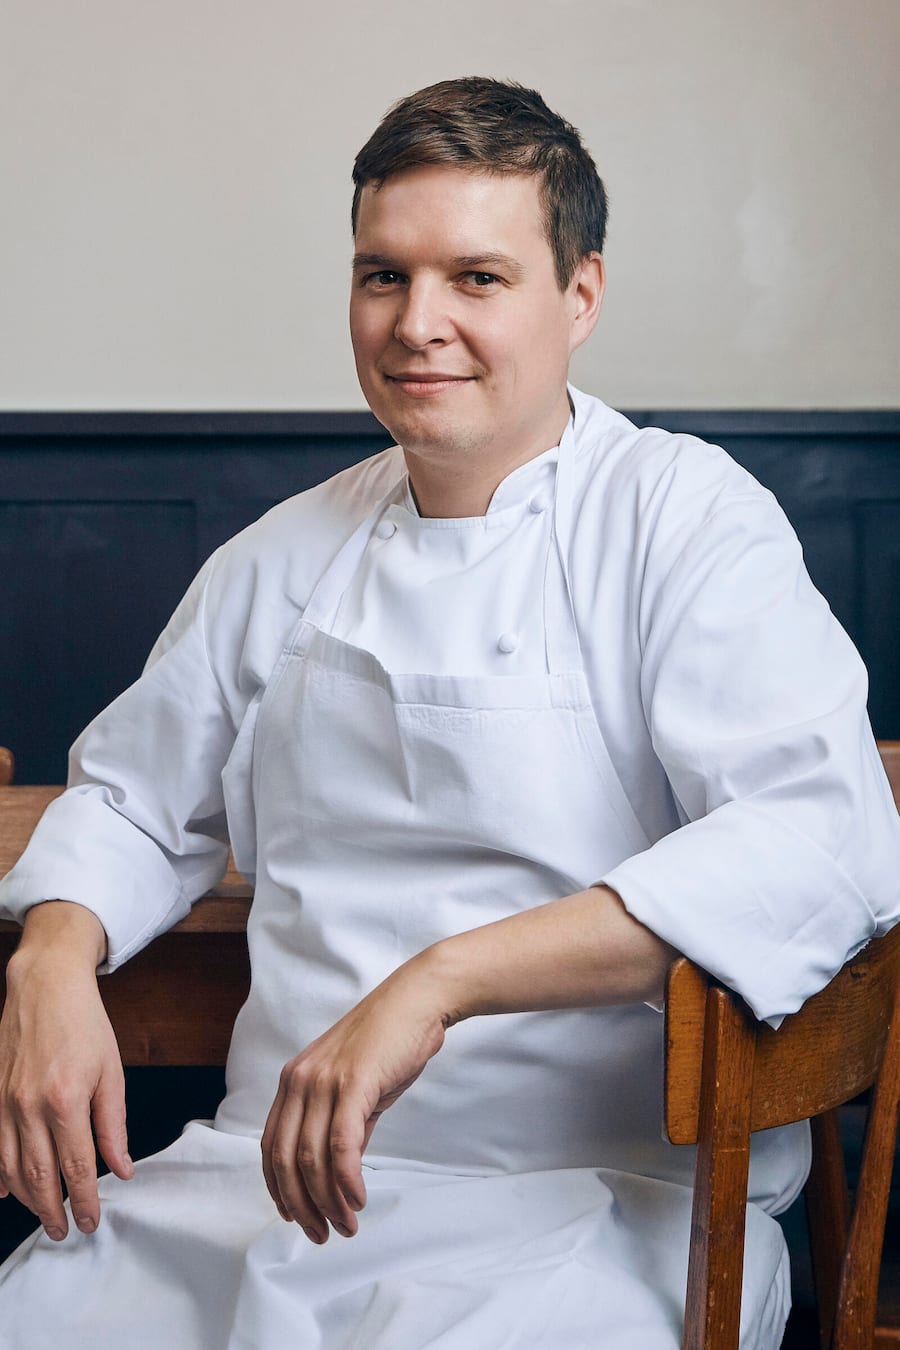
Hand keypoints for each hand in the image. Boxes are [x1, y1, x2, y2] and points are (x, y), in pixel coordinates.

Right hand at [0, 910, 132, 1239]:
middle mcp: (28, 1108)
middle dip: (52, 1211)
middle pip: (38, 1177)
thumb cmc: (84, 1023)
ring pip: (10, 1168)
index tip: (92, 1222)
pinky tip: (5, 1190)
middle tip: (66, 1231)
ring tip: (44, 1215)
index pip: (75, 1169)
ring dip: (27, 1199)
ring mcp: (3, 1103)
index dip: (84, 1201)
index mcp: (65, 1101)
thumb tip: (121, 1168)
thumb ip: (113, 1125)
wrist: (45, 984)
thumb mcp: (111, 1071)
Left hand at [261, 957, 446, 1243]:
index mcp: (294, 1080)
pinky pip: (341, 1146)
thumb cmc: (390, 1041)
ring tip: (346, 1225)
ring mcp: (324, 1082)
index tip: (296, 1217)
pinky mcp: (353, 1084)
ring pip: (311, 1160)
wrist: (417, 1000)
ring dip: (328, 1202)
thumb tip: (339, 1170)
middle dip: (302, 1207)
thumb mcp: (354, 1085)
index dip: (279, 1189)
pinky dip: (347, 1181)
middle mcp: (299, 1081)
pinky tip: (358, 1198)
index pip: (271, 1146)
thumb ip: (341, 1124)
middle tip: (322, 1234)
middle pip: (286, 1161)